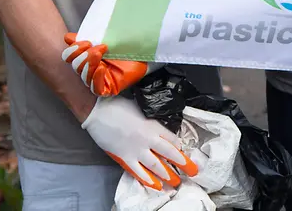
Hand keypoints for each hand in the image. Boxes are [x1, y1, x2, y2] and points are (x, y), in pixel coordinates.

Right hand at [62, 33, 150, 96]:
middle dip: (85, 55)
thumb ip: (89, 37)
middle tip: (101, 47)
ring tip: (102, 53)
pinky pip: (95, 88)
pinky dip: (96, 78)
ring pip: (84, 76)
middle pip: (76, 66)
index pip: (69, 57)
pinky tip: (101, 68)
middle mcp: (90, 70)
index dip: (73, 50)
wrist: (146, 54)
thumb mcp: (108, 38)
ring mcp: (98, 80)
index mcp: (87, 57)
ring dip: (91, 63)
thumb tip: (68, 37)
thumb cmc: (127, 46)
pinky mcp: (108, 89)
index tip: (87, 41)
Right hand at [81, 96, 197, 189]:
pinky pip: (138, 172)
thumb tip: (157, 124)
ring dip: (167, 174)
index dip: (178, 146)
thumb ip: (151, 119)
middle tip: (193, 171)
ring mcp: (136, 150)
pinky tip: (156, 185)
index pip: (172, 138)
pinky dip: (147, 180)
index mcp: (153, 125)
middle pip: (169, 153)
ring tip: (176, 182)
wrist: (98, 112)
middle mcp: (148, 139)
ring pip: (156, 165)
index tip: (183, 151)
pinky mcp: (124, 157)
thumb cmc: (119, 106)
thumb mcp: (141, 108)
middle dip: (183, 163)